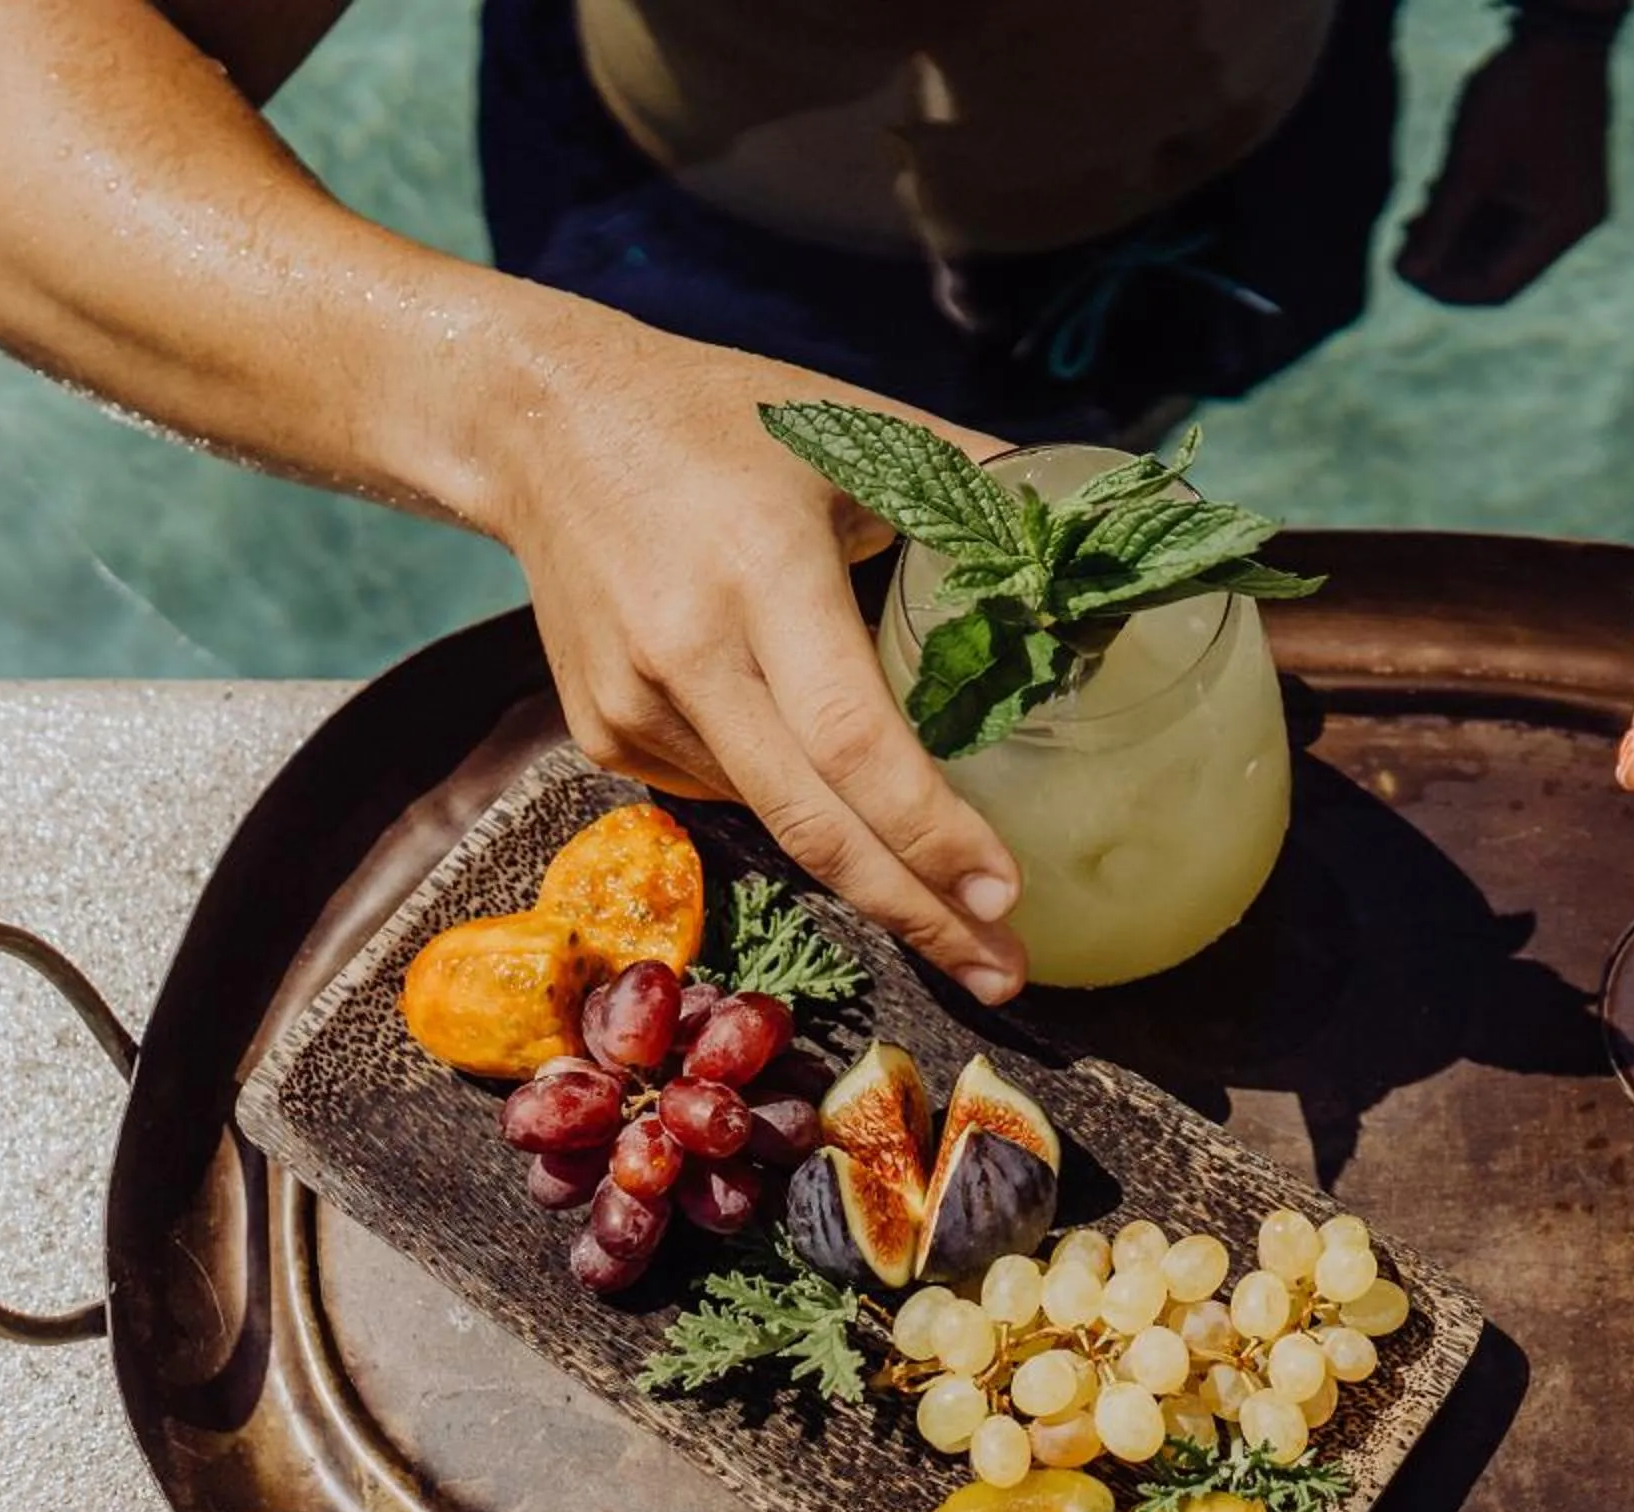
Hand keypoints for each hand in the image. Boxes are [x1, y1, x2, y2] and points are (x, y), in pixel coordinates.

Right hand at [486, 322, 1027, 1003]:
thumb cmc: (718, 418)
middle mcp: (688, 653)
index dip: (930, 830)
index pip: (854, 740)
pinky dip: (795, 804)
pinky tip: (826, 785)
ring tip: (948, 903)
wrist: (539, 422)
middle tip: (1005, 970)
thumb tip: (1094, 540)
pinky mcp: (605, 733)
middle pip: (814, 825)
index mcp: (762, 574)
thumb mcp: (851, 431)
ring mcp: (634, 706)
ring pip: (777, 820)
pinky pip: (729, 794)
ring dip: (866, 870)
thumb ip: (976, 486)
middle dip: (917, 913)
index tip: (1005, 891)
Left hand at [1395, 32, 1612, 306]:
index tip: (1400, 271)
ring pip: (1503, 241)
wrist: (1559, 30)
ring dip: (1456, 234)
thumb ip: (1439, 224)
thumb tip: (1407, 274)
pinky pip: (1515, 213)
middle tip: (1400, 242)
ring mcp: (1571, 200)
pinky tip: (1438, 192)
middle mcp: (1574, 223)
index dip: (1443, 288)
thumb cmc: (1517, 92)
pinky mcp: (1561, 178)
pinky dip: (1475, 211)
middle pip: (1500, 268)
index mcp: (1562, 226)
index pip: (1497, 287)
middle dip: (1446, 259)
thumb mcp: (1470, 164)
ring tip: (1414, 215)